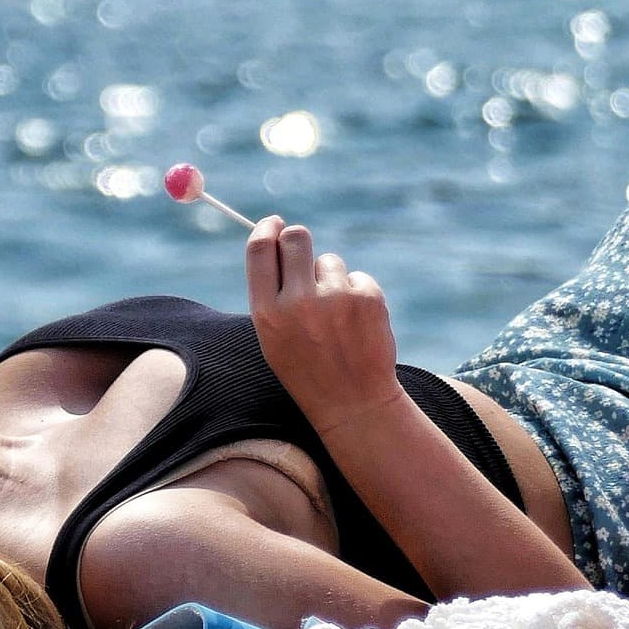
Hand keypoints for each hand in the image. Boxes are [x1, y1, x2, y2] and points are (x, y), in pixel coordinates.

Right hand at [245, 215, 404, 430]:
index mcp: (267, 314)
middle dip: (297, 239)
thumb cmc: (308, 370)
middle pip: (296, 238)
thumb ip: (271, 294)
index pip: (260, 249)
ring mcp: (335, 299)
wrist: (353, 404)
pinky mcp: (368, 298)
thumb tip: (276, 240)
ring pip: (330, 261)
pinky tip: (356, 324)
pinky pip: (357, 277)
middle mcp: (298, 302)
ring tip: (335, 317)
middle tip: (302, 253)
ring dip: (331, 279)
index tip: (273, 223)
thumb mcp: (274, 338)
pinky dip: (356, 293)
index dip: (266, 229)